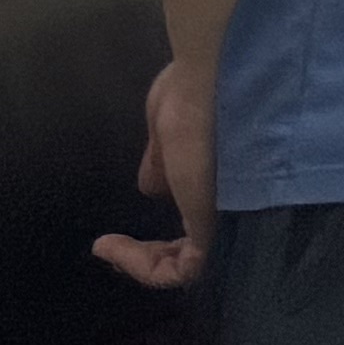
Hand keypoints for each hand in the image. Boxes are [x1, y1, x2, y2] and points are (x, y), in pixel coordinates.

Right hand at [94, 54, 213, 291]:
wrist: (212, 76)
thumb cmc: (193, 90)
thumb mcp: (170, 128)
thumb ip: (165, 162)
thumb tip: (154, 187)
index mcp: (224, 177)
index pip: (201, 222)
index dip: (162, 234)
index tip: (115, 233)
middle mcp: (234, 200)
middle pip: (199, 247)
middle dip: (151, 257)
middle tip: (112, 247)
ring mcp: (229, 213)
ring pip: (193, 263)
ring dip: (144, 264)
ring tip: (110, 247)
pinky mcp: (218, 223)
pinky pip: (189, 266)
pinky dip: (148, 268)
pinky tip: (109, 246)